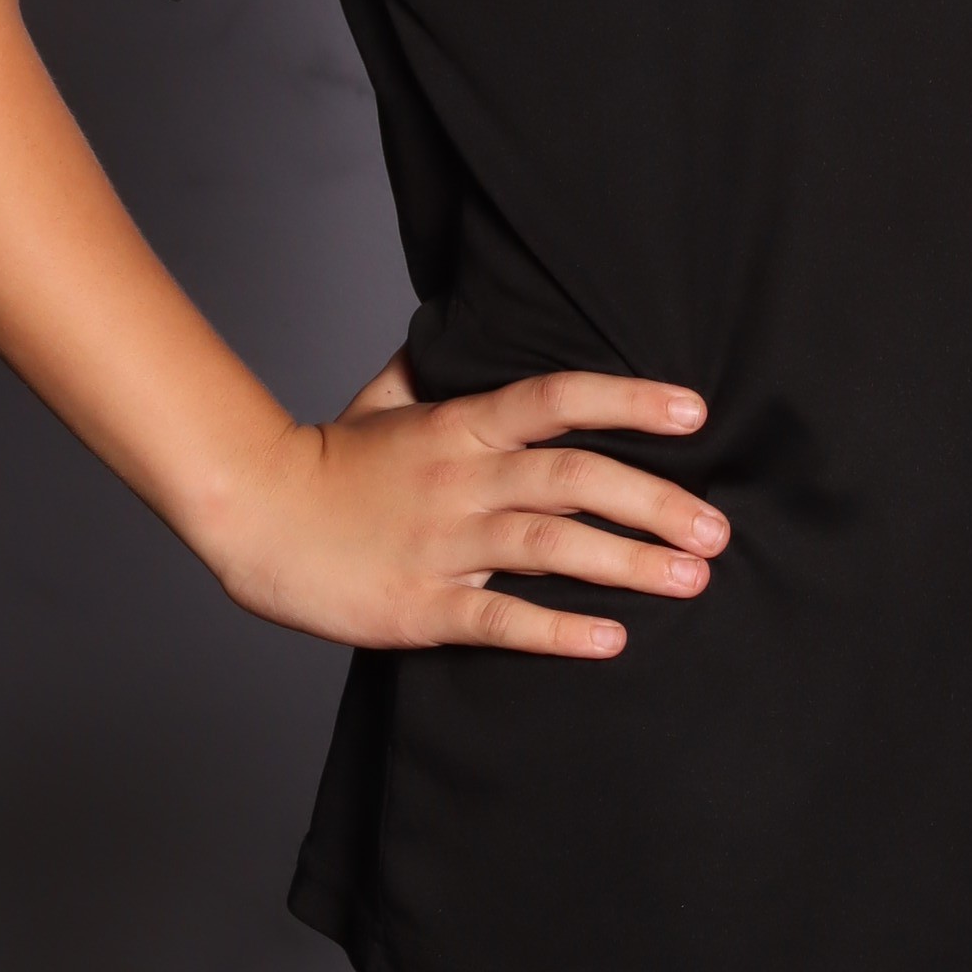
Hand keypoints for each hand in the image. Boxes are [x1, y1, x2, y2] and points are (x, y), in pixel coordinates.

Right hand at [208, 355, 727, 658]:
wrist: (254, 515)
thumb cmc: (326, 460)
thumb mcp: (383, 400)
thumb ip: (436, 371)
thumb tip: (465, 332)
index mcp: (460, 426)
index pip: (558, 398)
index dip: (630, 401)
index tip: (695, 414)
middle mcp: (462, 479)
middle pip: (575, 479)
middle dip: (656, 503)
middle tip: (717, 531)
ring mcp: (443, 543)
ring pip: (552, 546)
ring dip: (629, 563)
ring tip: (692, 580)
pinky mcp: (422, 605)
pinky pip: (501, 618)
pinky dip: (559, 630)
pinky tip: (613, 640)